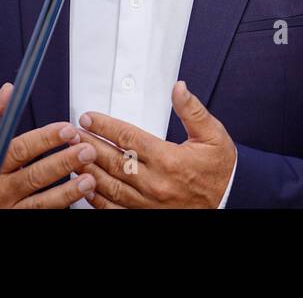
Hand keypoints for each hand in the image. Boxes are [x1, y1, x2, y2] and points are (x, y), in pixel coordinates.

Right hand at [0, 82, 99, 207]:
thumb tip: (8, 90)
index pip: (19, 150)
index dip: (45, 139)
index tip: (68, 128)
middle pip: (34, 177)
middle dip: (63, 163)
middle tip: (87, 150)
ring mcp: (8, 209)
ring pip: (41, 203)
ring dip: (68, 192)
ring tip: (89, 179)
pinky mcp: (18, 220)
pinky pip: (43, 214)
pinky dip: (63, 205)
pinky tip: (80, 195)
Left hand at [67, 80, 236, 207]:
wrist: (230, 200)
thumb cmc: (220, 169)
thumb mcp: (213, 134)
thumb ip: (192, 110)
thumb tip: (179, 88)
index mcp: (169, 159)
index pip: (128, 138)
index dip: (105, 126)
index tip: (88, 118)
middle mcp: (155, 182)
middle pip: (112, 160)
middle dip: (88, 144)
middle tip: (72, 133)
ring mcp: (148, 203)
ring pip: (109, 185)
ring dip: (87, 169)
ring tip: (72, 156)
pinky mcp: (146, 215)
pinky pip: (114, 209)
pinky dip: (97, 199)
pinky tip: (86, 187)